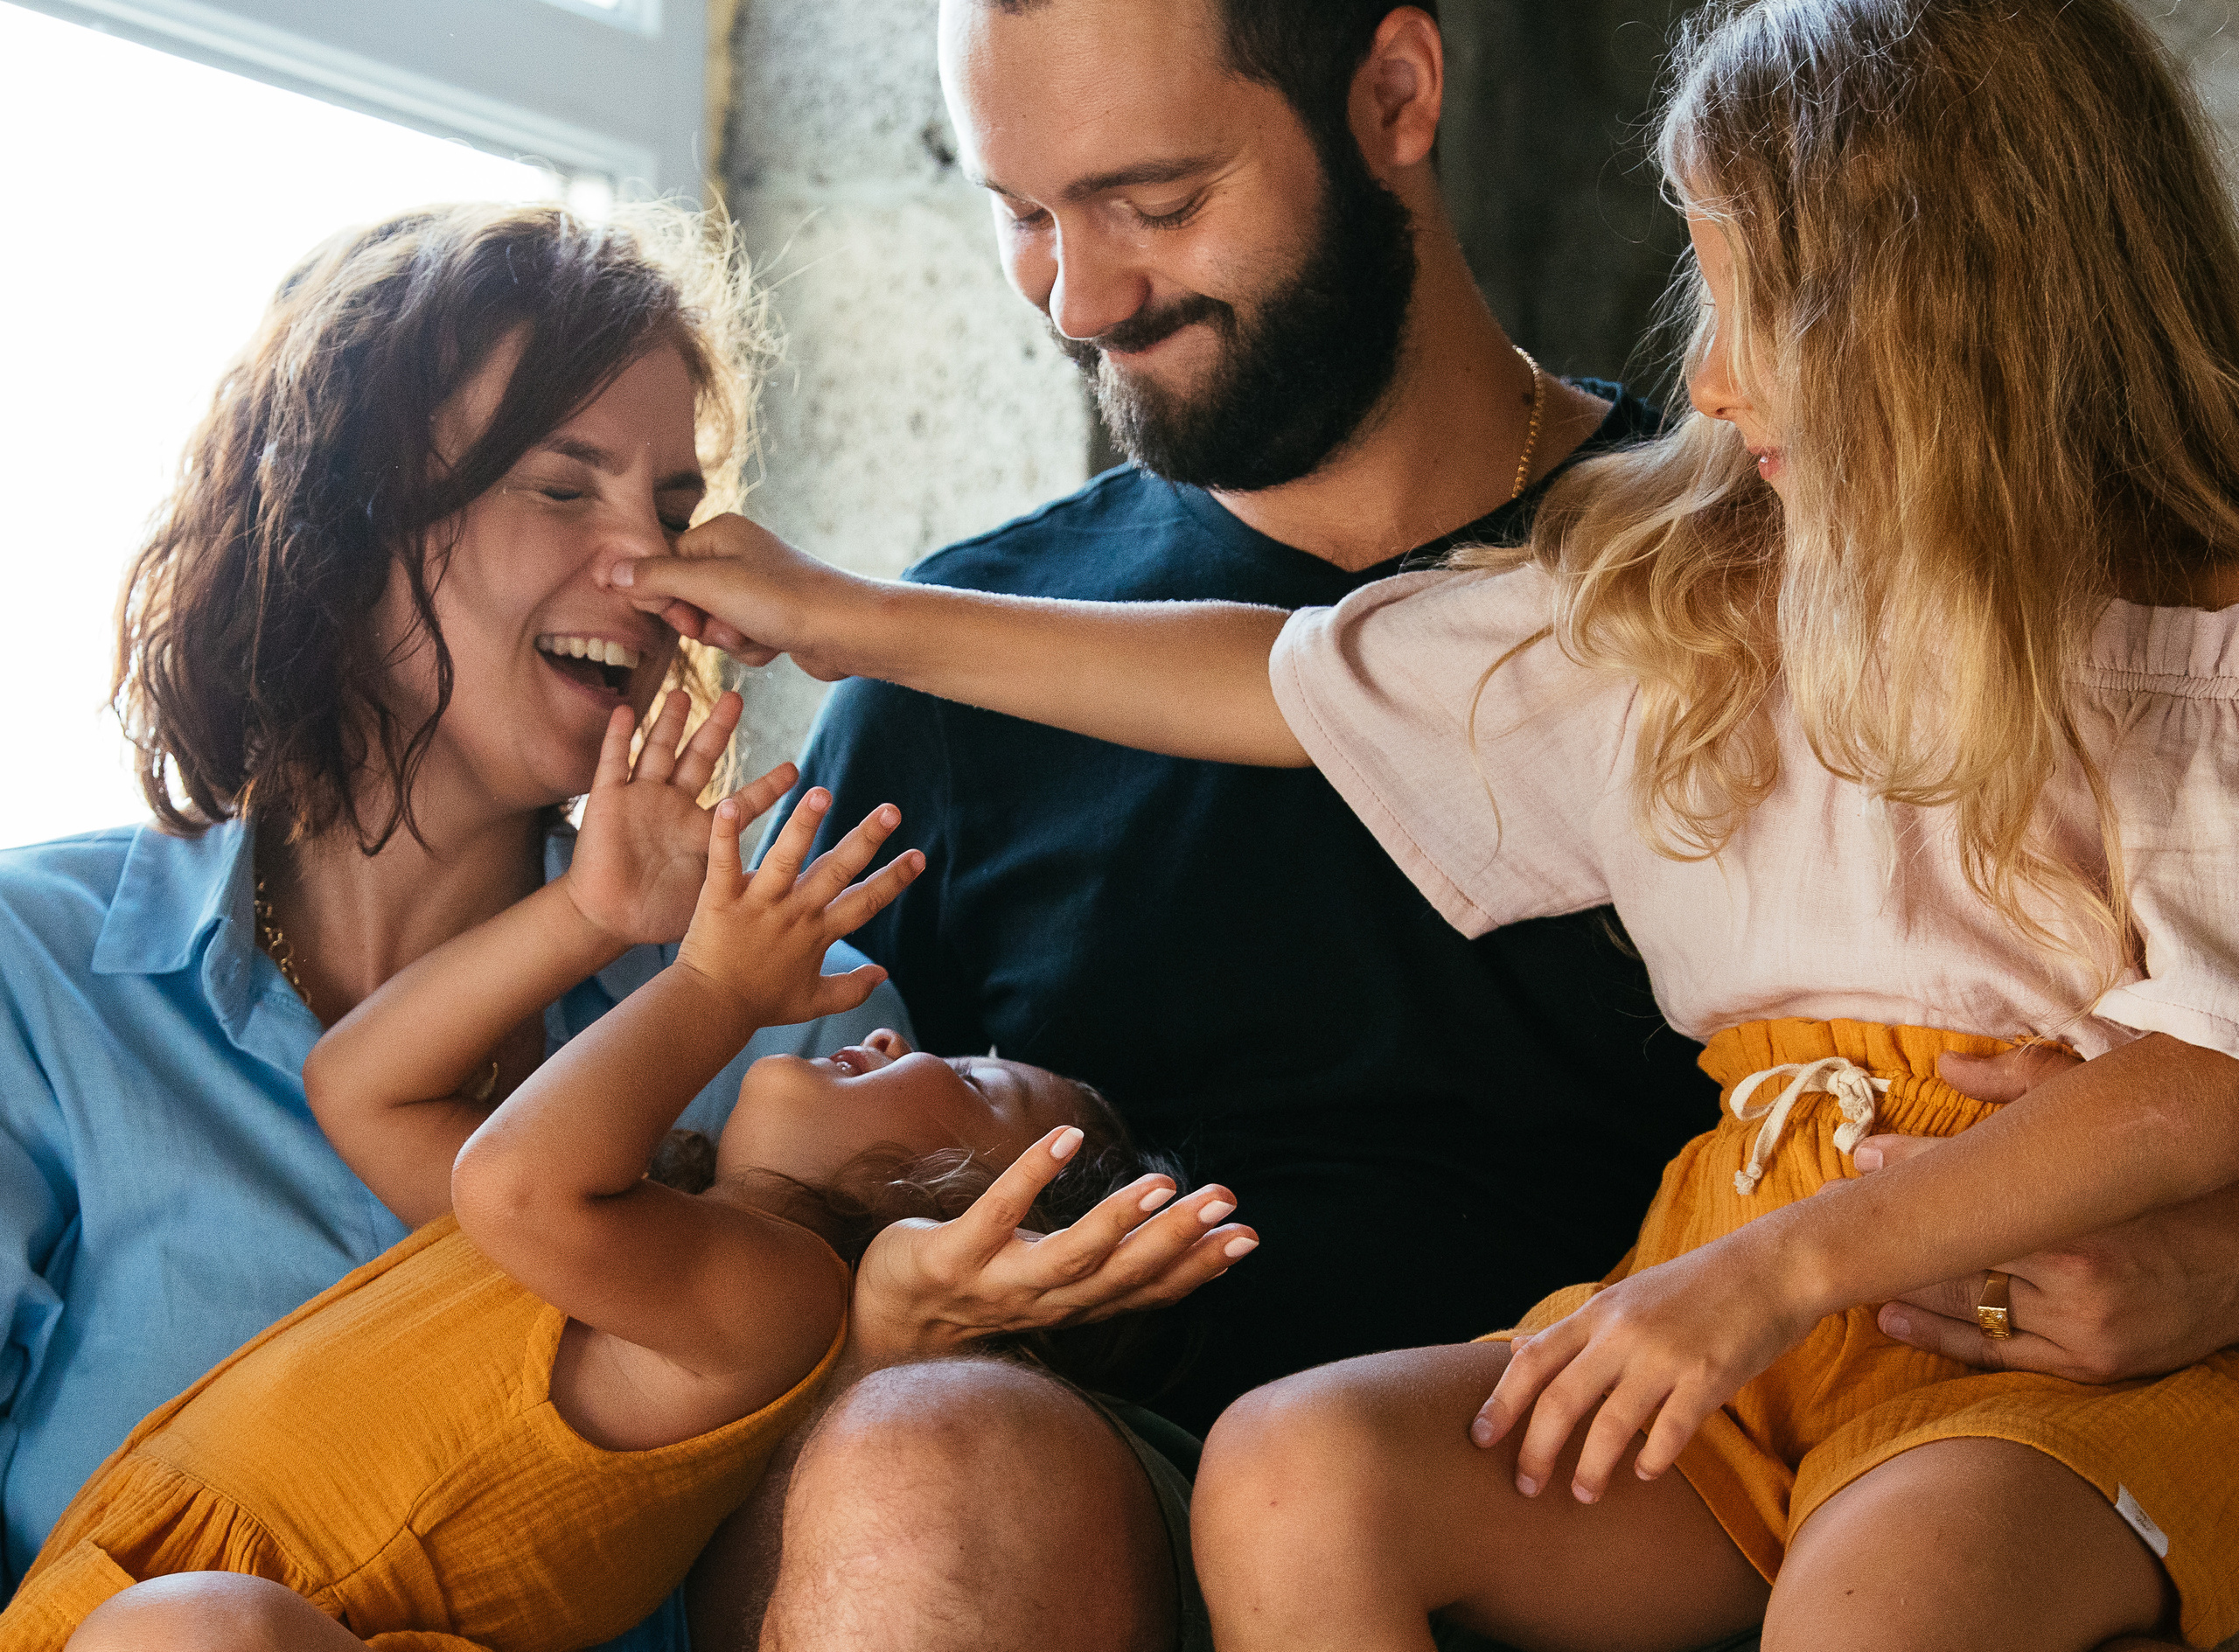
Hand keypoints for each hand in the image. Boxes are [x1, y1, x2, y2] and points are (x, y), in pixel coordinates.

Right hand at [562, 691, 763, 947]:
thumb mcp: (710, 897)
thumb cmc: (658, 914)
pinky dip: (618, 738)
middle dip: (717, 728)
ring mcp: (641, 800)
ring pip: (659, 751)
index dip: (767, 787)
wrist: (609, 921)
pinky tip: (627, 711)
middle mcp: (674, 806)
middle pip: (700, 758)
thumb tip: (788, 899)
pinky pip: (613, 764)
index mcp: (703, 830)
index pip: (742, 803)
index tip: (796, 769)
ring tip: (683, 692)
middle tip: (736, 698)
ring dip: (669, 722)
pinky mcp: (607, 803)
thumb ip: (742, 888)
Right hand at [606, 515, 861, 677]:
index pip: (662, 565)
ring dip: (728, 640)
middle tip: (721, 625)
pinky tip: (774, 645)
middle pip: (684, 597)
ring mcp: (756, 588)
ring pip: (712, 625)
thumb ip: (656, 577)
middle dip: (701, 622)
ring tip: (755, 633)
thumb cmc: (782, 600)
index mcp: (719, 533)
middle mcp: (737, 554)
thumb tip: (609, 571)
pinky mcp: (772, 618)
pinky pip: (740, 640)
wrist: (848, 631)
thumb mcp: (709, 585)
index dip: (665, 597)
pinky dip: (751, 649)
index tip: (682, 614)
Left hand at [673, 782, 920, 1029]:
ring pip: (785, 859)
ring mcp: (758, 904)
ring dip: (803, 826)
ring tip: (821, 794)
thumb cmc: (760, 1004)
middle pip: (836, 871)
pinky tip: (729, 803)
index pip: (864, 902)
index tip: (919, 855)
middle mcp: (794, 913)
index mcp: (817, 932)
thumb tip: (884, 975)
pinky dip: (725, 833)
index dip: (893, 880)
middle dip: (866, 840)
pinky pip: (723, 861)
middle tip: (891, 811)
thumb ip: (852, 989)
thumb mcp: (813, 1002)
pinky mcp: (720, 898)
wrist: (709, 1011)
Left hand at [848, 1124, 1258, 1366]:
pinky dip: (1029, 1178)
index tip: (1247, 1237)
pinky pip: (993, 1216)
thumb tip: (1173, 1238)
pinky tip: (1062, 1138)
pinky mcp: (947, 1258)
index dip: (1195, 1267)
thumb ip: (1105, 1267)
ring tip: (1162, 1182)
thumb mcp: (1046, 1285)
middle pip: (1118, 1275)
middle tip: (1225, 1202)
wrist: (876, 1329)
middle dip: (1176, 1240)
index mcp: (1070, 1307)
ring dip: (1118, 1221)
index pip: (1143, 1290)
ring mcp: (993, 1284)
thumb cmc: (973, 1294)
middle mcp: (1041, 1303)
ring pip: (1068, 1259)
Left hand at [1471, 1230, 1819, 1503]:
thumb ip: (1575, 1330)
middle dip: (1535, 1449)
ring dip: (1590, 1468)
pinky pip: (1670, 1431)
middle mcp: (1622, 1333)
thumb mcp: (1627, 1296)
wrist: (1772, 1266)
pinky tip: (1644, 1474)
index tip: (1479, 1438)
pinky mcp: (1708, 1377)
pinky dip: (1651, 1459)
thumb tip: (1517, 1348)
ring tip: (1582, 1494)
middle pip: (1560, 1398)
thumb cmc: (1697, 1286)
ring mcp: (1665, 1355)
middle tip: (1524, 1487)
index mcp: (1599, 1312)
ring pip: (1610, 1424)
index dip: (1500, 1401)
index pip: (1533, 1360)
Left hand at [1859, 1043, 2238, 1380]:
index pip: (1973, 1184)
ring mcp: (2084, 1325)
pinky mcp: (2091, 1362)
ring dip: (1902, 1282)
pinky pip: (1999, 1353)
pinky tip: (1893, 1317)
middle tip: (1829, 1212)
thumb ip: (2031, 1086)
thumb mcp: (2115, 1121)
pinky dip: (1940, 1336)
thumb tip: (1950, 1065)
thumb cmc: (2178, 1184)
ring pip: (1967, 1303)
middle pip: (1958, 1248)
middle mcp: (2078, 1271)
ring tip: (1847, 1265)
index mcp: (2083, 1207)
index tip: (1861, 1158)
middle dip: (1892, 1229)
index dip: (1909, 1168)